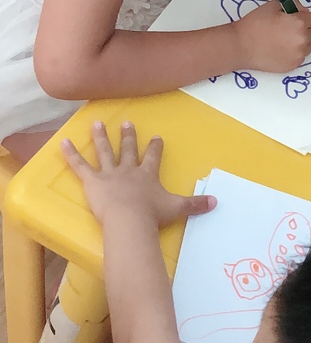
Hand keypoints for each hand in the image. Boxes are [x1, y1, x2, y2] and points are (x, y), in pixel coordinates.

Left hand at [61, 121, 215, 227]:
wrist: (130, 219)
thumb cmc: (153, 215)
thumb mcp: (178, 208)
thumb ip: (195, 204)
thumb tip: (216, 202)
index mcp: (147, 175)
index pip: (153, 157)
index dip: (155, 147)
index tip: (157, 137)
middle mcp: (129, 170)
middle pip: (128, 150)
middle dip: (128, 136)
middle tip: (127, 123)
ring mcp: (109, 174)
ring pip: (104, 152)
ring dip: (100, 137)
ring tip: (97, 124)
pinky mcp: (92, 181)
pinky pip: (79, 166)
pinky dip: (71, 154)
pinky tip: (63, 141)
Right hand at [234, 0, 310, 70]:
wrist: (240, 46)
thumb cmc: (254, 24)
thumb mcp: (272, 6)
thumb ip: (293, 5)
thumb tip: (303, 11)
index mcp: (300, 23)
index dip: (309, 17)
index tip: (301, 18)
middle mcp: (303, 39)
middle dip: (304, 29)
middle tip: (287, 29)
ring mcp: (299, 54)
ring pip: (308, 46)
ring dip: (301, 42)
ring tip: (283, 40)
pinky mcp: (293, 65)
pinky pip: (300, 57)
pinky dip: (294, 53)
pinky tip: (280, 49)